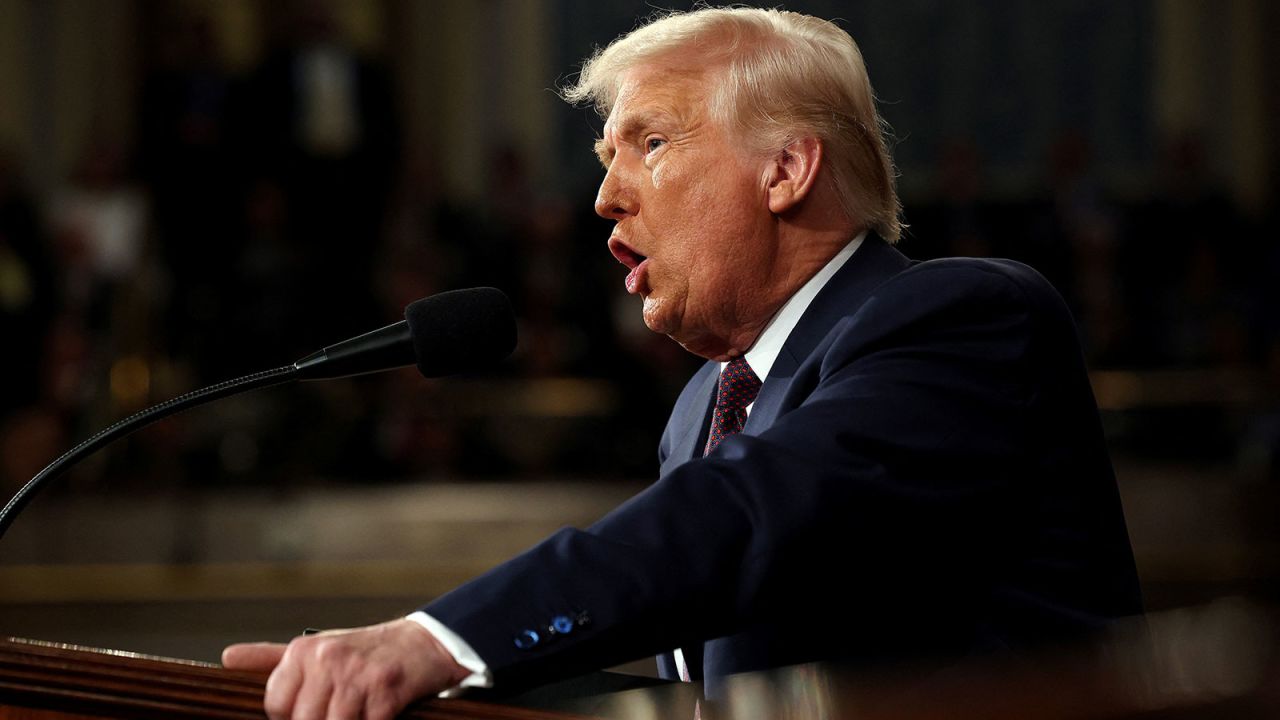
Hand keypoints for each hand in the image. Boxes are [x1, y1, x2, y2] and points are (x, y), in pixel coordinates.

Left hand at [222, 618, 471, 719]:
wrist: (421, 645)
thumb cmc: (363, 652)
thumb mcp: (317, 648)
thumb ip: (270, 658)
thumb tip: (227, 658)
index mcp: (305, 650)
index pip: (275, 706)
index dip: (289, 719)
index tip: (308, 713)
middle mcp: (327, 659)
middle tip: (337, 713)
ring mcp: (357, 676)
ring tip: (354, 713)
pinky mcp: (385, 693)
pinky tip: (373, 716)